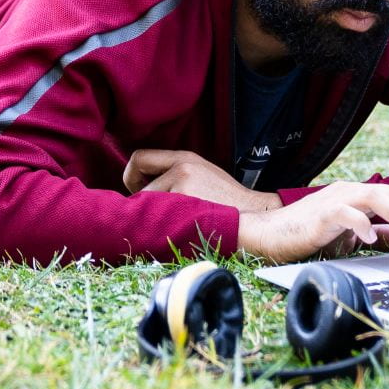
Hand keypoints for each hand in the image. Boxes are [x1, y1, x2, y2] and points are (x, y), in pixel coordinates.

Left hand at [123, 148, 279, 212]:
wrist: (255, 217)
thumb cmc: (228, 204)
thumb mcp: (202, 177)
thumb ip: (175, 176)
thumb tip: (143, 191)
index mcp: (185, 158)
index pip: (139, 158)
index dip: (132, 176)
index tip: (141, 191)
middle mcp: (182, 166)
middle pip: (140, 186)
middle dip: (144, 204)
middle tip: (161, 216)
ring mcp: (183, 184)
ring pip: (149, 205)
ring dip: (157, 218)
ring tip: (180, 223)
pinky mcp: (185, 203)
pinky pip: (159, 219)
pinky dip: (164, 227)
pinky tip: (182, 230)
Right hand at [235, 181, 388, 263]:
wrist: (270, 233)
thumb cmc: (310, 235)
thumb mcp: (351, 235)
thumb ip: (377, 232)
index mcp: (361, 196)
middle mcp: (352, 192)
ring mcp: (336, 199)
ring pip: (377, 197)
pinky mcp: (321, 214)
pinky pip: (347, 213)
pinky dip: (362, 225)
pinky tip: (370, 240)